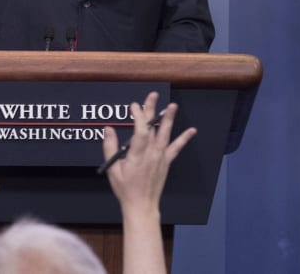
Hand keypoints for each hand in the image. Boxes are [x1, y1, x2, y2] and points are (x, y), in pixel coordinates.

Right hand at [102, 92, 195, 217]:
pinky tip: (192, 130)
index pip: (140, 131)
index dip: (138, 116)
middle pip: (152, 128)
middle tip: (152, 95)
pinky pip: (176, 148)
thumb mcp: (113, 169)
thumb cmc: (125, 189)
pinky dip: (184, 139)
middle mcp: (151, 154)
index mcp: (137, 155)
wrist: (142, 205)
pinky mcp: (166, 162)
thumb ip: (110, 147)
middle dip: (151, 110)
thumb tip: (108, 129)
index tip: (134, 105)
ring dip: (168, 119)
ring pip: (165, 134)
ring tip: (172, 105)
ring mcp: (160, 157)